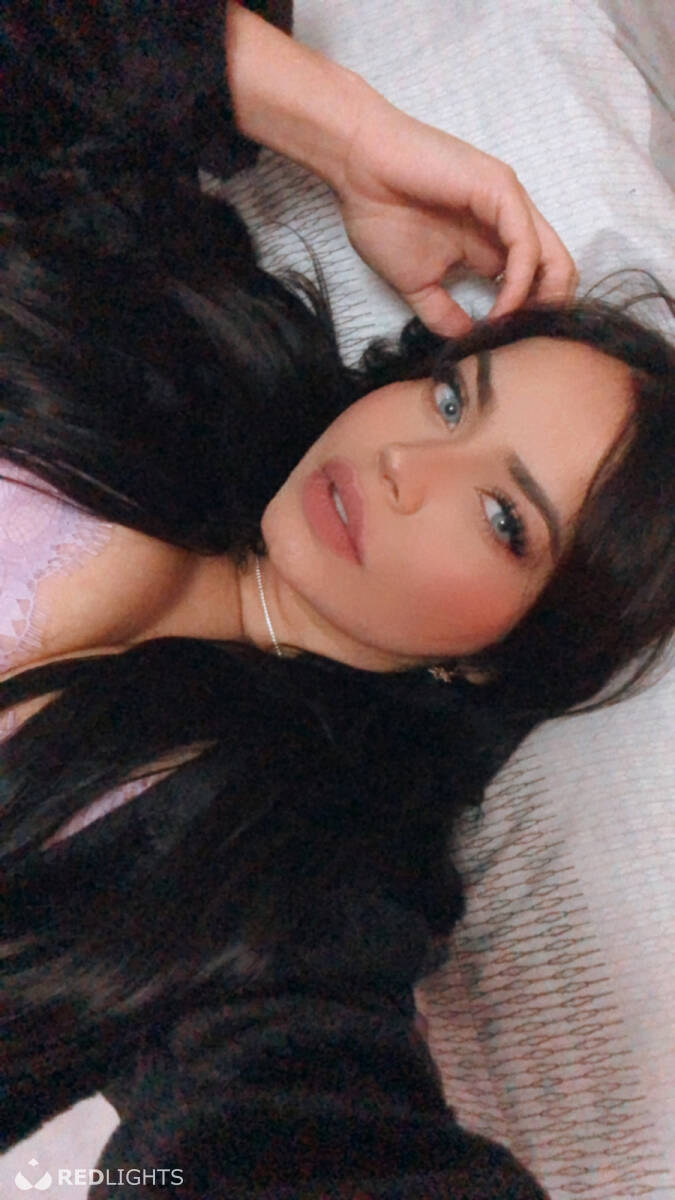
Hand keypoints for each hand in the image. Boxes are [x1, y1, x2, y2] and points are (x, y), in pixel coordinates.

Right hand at [335, 95, 577, 334]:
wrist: (357, 169)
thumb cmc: (381, 214)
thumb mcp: (417, 282)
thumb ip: (444, 314)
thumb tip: (466, 344)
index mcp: (495, 242)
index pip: (538, 284)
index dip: (529, 321)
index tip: (503, 348)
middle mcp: (513, 223)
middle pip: (560, 275)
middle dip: (547, 316)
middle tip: (519, 345)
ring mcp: (512, 205)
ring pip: (556, 261)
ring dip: (538, 305)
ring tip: (507, 330)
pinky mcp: (503, 191)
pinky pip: (528, 247)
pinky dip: (520, 285)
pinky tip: (500, 308)